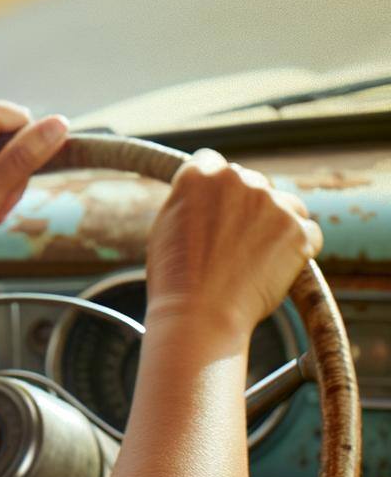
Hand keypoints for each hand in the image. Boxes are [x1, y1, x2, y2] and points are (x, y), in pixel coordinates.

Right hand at [146, 147, 322, 337]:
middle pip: (250, 181)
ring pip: (285, 203)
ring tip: (258, 256)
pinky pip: (308, 231)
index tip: (215, 209)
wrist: (200, 314)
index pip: (212, 161)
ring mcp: (270, 202)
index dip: (214, 188)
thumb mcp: (168, 221)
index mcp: (197, 174)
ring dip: (277, 222)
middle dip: (247, 205)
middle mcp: (234, 178)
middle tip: (236, 241)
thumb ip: (191, 197)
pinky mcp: (297, 229)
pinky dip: (298, 248)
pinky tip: (277, 267)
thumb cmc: (176, 276)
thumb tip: (207, 193)